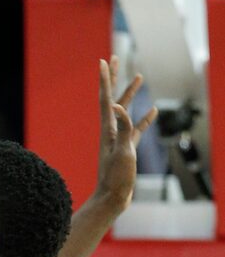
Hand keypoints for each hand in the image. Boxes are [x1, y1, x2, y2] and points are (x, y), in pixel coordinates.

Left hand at [94, 55, 156, 212]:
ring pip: (125, 109)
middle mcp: (111, 130)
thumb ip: (122, 129)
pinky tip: (152, 111)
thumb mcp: (122, 152)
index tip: (103, 61)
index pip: (106, 99)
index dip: (105, 79)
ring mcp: (118, 138)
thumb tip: (118, 107)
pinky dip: (144, 118)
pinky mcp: (127, 147)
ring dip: (131, 93)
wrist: (112, 198)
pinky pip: (136, 128)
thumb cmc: (116, 178)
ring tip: (139, 77)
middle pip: (112, 98)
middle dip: (115, 78)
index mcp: (108, 129)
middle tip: (116, 58)